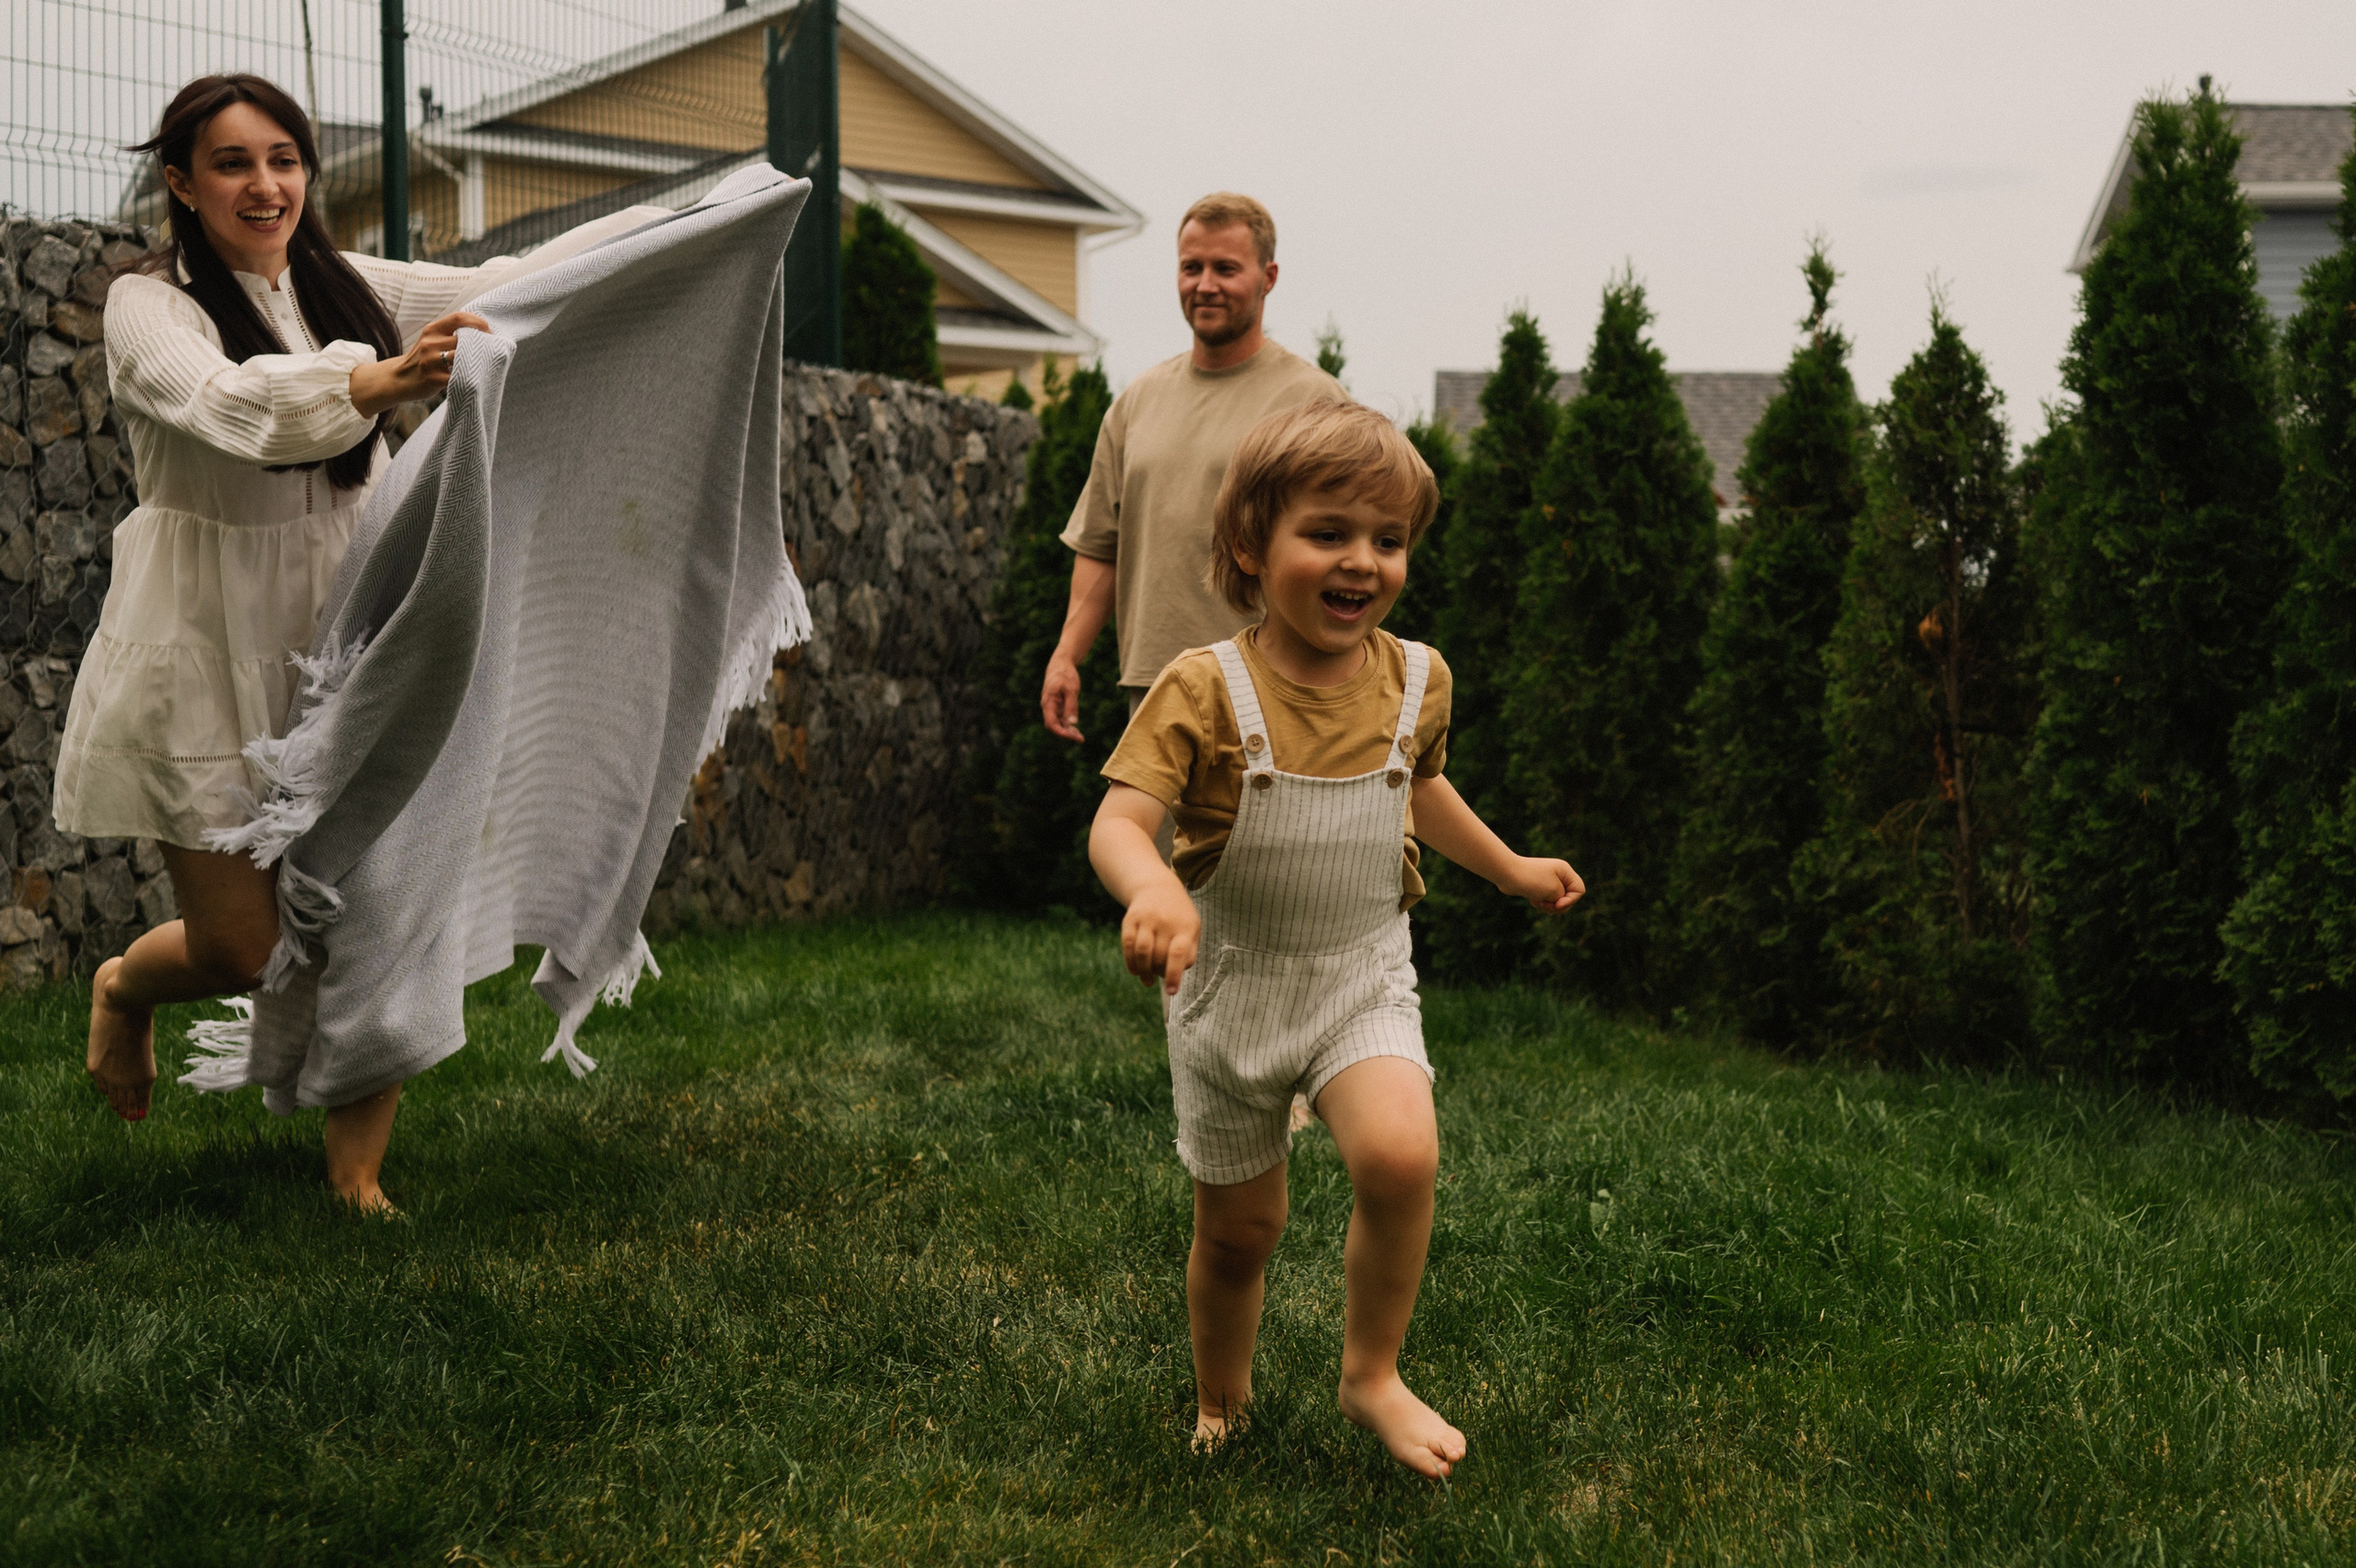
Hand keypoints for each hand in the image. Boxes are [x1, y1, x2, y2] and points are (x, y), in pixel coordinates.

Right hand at [347, 311, 491, 416]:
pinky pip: (457, 376)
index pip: (459, 318)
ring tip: (485, 364)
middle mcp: (430, 343)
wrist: (399, 379)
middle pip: (463, 339)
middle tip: (493, 350)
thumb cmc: (423, 359)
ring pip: (461, 357)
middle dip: (481, 344)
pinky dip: (468, 377)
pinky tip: (474, 378)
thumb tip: (482, 332)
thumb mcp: (431, 340)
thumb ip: (450, 334)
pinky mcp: (433, 379)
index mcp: (432, 330)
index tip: (490, 331)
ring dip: (476, 361)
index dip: (478, 322)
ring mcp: (430, 361)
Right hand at [1041, 650, 1083, 740]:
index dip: (1061, 732)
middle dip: (1066, 734)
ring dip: (1068, 731)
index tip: (1073, 737)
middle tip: (1080, 739)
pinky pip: (1061, 718)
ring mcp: (1052, 706)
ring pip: (1058, 723)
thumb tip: (1072, 723)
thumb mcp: (1071, 690)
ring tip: (1080, 737)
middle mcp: (1048, 706)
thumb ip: (1071, 707)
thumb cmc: (1065, 674)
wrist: (1061, 663)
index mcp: (1048, 703)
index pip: (1051, 724)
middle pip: (1054, 726)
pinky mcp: (1057, 705)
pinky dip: (1068, 724)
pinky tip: (1076, 729)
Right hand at [1120, 881, 1198, 995]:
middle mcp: (1165, 921)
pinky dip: (1130, 962)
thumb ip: (1188, 953)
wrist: (1158, 887)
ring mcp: (1146, 919)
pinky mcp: (1130, 919)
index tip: (1171, 992)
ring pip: (1142, 952)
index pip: (1178, 953)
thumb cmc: (1179, 917)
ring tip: (1147, 981)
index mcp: (1185, 926)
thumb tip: (1175, 976)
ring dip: (1143, 972)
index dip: (1174, 974)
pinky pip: (1127, 945)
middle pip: (1158, 956)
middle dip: (1159, 972)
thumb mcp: (1192, 929)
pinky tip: (1135, 972)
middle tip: (1161, 976)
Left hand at [1500, 856, 1583, 912]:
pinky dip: (1540, 903)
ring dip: (1548, 906)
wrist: (1507, 874)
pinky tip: (1531, 899)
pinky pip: (1546, 900)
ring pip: (1556, 901)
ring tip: (1537, 901)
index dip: (1571, 900)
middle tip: (1546, 905)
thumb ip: (1563, 899)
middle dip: (1558, 906)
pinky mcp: (1538, 887)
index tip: (1557, 904)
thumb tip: (1558, 902)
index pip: (1579, 890)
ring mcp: (1548, 881)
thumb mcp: (1553, 891)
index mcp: (1565, 871)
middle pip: (1568, 897)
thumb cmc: (1531, 880)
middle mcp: (1558, 875)